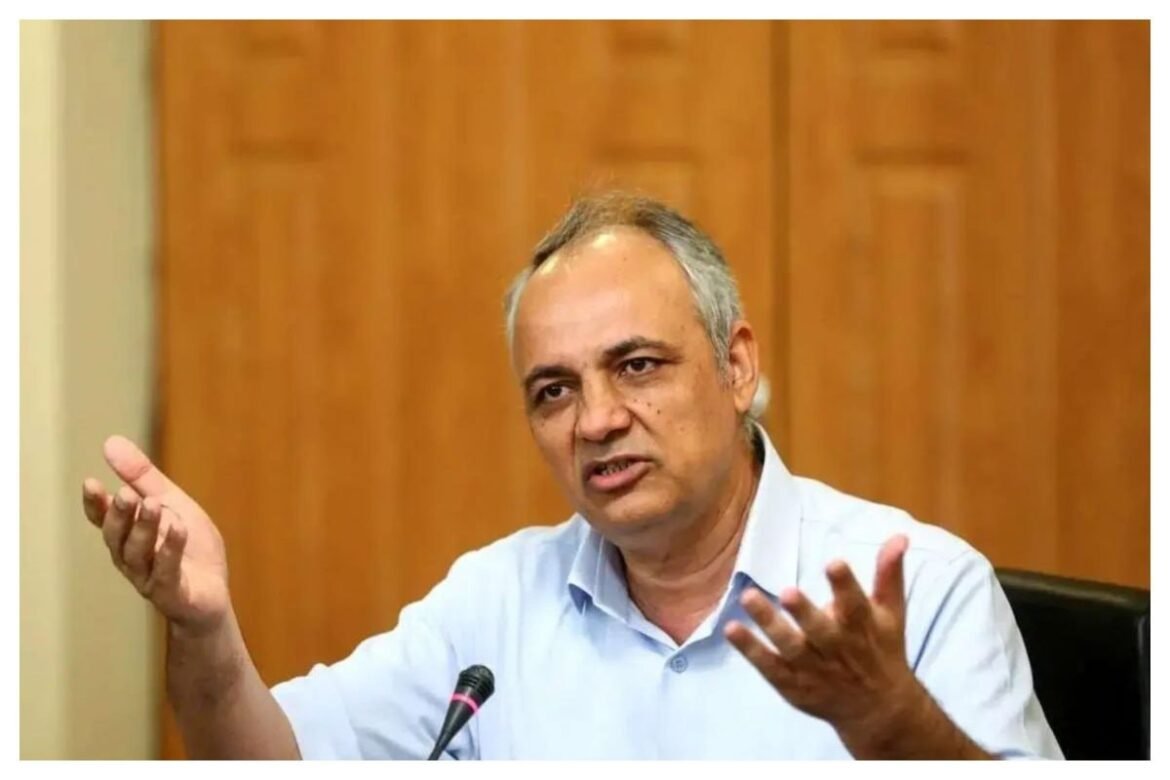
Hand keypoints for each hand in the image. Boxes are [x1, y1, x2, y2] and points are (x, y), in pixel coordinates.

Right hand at [81, 435, 230, 634]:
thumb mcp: (172, 504)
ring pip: (137, 553)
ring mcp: (149, 577)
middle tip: (125, 493)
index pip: (103, 519)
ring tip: (151, 504)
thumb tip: (110, 442)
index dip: (95, 504)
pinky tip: (179, 527)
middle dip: (119, 515)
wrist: (213, 594)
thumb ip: (144, 478)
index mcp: (128, 534)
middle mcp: (131, 557)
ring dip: (144, 527)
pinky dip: (171, 548)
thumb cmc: (190, 548)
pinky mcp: (171, 592)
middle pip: (116, 536)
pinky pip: (167, 570)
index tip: (90, 483)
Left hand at [724, 534, 923, 748]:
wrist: (879, 711)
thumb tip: (899, 536)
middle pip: (820, 631)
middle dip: (804, 612)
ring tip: (748, 597)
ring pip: (790, 647)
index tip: (834, 563)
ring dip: (769, 624)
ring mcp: (814, 670)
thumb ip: (889, 574)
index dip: (845, 585)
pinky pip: (769, 667)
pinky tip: (731, 629)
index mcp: (863, 629)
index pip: (856, 606)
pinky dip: (750, 650)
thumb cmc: (883, 650)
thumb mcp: (891, 613)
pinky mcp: (793, 684)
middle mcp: (838, 650)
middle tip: (788, 592)